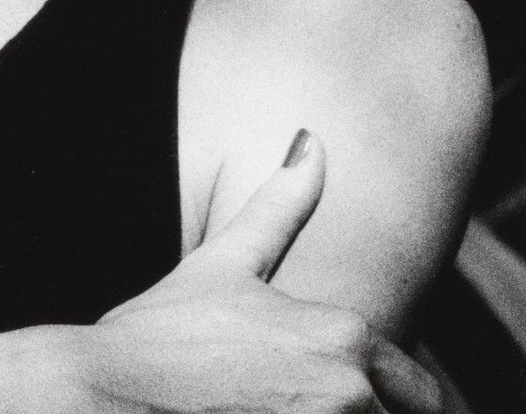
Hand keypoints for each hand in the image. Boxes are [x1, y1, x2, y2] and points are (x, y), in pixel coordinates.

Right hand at [73, 131, 441, 413]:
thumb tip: (314, 139)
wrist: (103, 397)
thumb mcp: (224, 264)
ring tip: (265, 408)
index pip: (422, 396)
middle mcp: (349, 394)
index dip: (393, 405)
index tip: (323, 396)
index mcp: (345, 339)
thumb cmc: (161, 335)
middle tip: (285, 398)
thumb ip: (281, 204)